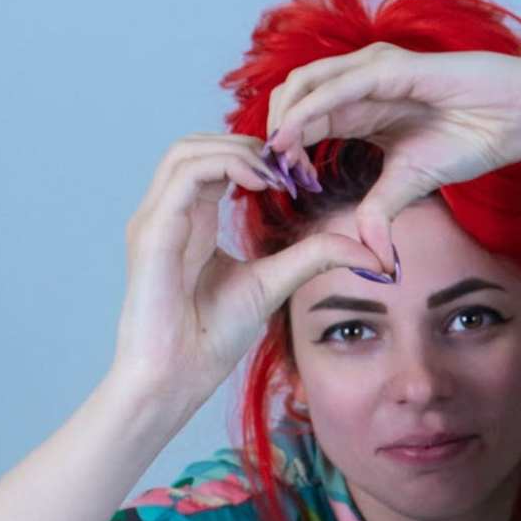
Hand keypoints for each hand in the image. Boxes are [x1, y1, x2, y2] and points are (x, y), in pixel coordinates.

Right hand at [104, 134, 386, 409]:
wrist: (175, 376)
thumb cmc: (211, 337)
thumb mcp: (274, 283)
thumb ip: (312, 257)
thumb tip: (367, 251)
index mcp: (190, 221)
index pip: (215, 162)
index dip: (259, 157)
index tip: (302, 178)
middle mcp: (168, 213)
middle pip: (197, 145)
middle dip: (249, 145)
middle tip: (294, 169)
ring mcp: (155, 219)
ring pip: (187, 150)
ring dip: (237, 150)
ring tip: (277, 175)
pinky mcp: (152, 231)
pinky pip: (184, 175)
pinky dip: (224, 165)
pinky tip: (260, 183)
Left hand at [258, 44, 520, 278]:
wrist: (513, 117)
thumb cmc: (470, 138)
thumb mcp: (410, 183)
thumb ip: (380, 211)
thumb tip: (371, 258)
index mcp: (359, 110)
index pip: (305, 122)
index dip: (287, 151)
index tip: (285, 185)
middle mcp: (358, 84)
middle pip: (293, 98)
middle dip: (274, 133)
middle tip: (270, 172)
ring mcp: (370, 70)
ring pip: (304, 85)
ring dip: (282, 119)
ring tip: (274, 155)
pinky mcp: (387, 68)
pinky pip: (337, 87)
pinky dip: (309, 110)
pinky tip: (293, 135)